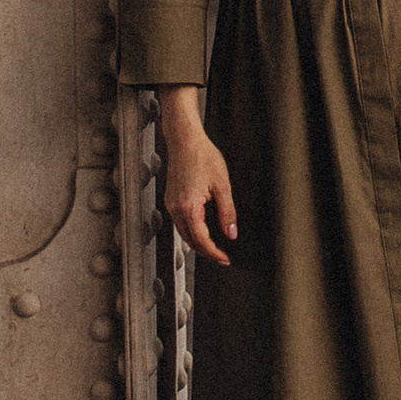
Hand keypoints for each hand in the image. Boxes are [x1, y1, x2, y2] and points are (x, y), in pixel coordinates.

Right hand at [158, 86, 235, 265]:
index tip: (225, 259)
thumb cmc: (203, 157)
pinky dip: (190, 230)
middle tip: (221, 256)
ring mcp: (171, 204)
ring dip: (197, 242)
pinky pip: (179, 222)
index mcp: (189, 207)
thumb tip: (231, 234)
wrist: (185, 140)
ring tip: (213, 247)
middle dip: (205, 251)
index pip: (201, 240)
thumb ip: (227, 213)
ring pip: (183, 233)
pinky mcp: (170, 199)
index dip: (213, 253)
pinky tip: (201, 229)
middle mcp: (176, 208)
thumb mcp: (222, 186)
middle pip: (190, 240)